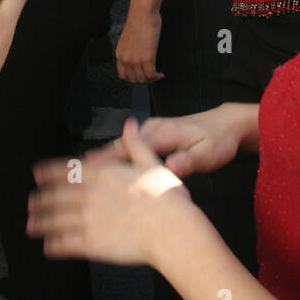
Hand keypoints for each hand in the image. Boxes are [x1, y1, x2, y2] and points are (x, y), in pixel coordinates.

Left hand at [28, 118, 193, 266]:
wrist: (172, 230)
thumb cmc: (167, 200)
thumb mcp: (152, 162)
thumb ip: (135, 144)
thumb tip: (130, 125)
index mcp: (102, 175)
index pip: (67, 170)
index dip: (49, 172)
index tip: (37, 174)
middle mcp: (90, 196)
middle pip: (56, 196)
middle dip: (40, 199)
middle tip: (31, 202)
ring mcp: (87, 220)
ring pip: (55, 220)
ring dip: (41, 223)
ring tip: (31, 225)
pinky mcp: (91, 244)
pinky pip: (65, 245)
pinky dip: (54, 246)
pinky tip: (48, 247)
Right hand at [86, 104, 250, 178]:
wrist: (225, 125)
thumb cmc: (217, 141)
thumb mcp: (208, 154)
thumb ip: (189, 161)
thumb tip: (172, 167)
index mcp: (164, 133)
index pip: (131, 148)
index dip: (110, 160)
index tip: (91, 169)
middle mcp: (153, 129)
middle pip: (119, 146)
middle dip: (97, 160)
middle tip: (74, 174)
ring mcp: (150, 130)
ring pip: (120, 147)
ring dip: (102, 159)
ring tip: (80, 174)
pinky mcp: (151, 136)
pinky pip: (128, 148)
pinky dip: (114, 158)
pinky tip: (103, 171)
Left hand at [116, 5, 163, 84]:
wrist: (142, 13)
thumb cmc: (138, 21)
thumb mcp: (129, 39)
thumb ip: (130, 50)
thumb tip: (138, 57)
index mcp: (119, 54)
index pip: (123, 75)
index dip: (133, 79)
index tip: (141, 76)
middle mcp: (125, 59)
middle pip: (133, 80)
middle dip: (143, 80)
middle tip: (151, 77)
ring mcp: (135, 60)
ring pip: (143, 79)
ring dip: (151, 80)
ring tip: (157, 75)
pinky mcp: (146, 58)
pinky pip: (151, 75)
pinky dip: (157, 77)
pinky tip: (161, 74)